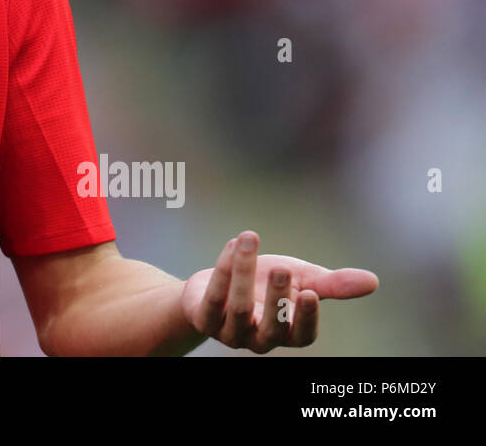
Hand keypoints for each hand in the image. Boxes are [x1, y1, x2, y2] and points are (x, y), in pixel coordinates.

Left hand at [180, 230, 377, 352]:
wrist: (214, 285)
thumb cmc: (264, 284)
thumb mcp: (299, 279)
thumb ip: (332, 284)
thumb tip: (373, 281)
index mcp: (287, 332)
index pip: (301, 335)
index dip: (306, 318)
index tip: (310, 293)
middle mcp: (259, 338)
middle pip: (270, 326)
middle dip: (276, 296)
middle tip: (282, 268)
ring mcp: (229, 332)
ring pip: (237, 307)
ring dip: (243, 271)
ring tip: (250, 238)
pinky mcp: (204, 318)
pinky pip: (212, 297)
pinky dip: (222, 269)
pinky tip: (232, 245)